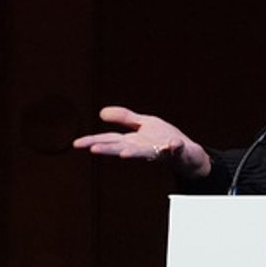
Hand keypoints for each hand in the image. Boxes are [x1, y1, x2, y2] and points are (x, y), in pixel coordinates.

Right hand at [72, 105, 211, 179]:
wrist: (188, 153)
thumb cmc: (163, 138)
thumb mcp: (143, 124)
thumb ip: (124, 118)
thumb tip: (101, 113)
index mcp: (133, 141)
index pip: (110, 140)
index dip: (93, 141)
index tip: (77, 144)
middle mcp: (143, 149)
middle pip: (122, 148)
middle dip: (108, 149)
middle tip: (93, 149)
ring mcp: (159, 152)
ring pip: (146, 153)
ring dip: (135, 153)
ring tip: (124, 154)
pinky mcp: (177, 152)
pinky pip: (176, 149)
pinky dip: (174, 147)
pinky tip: (172, 144)